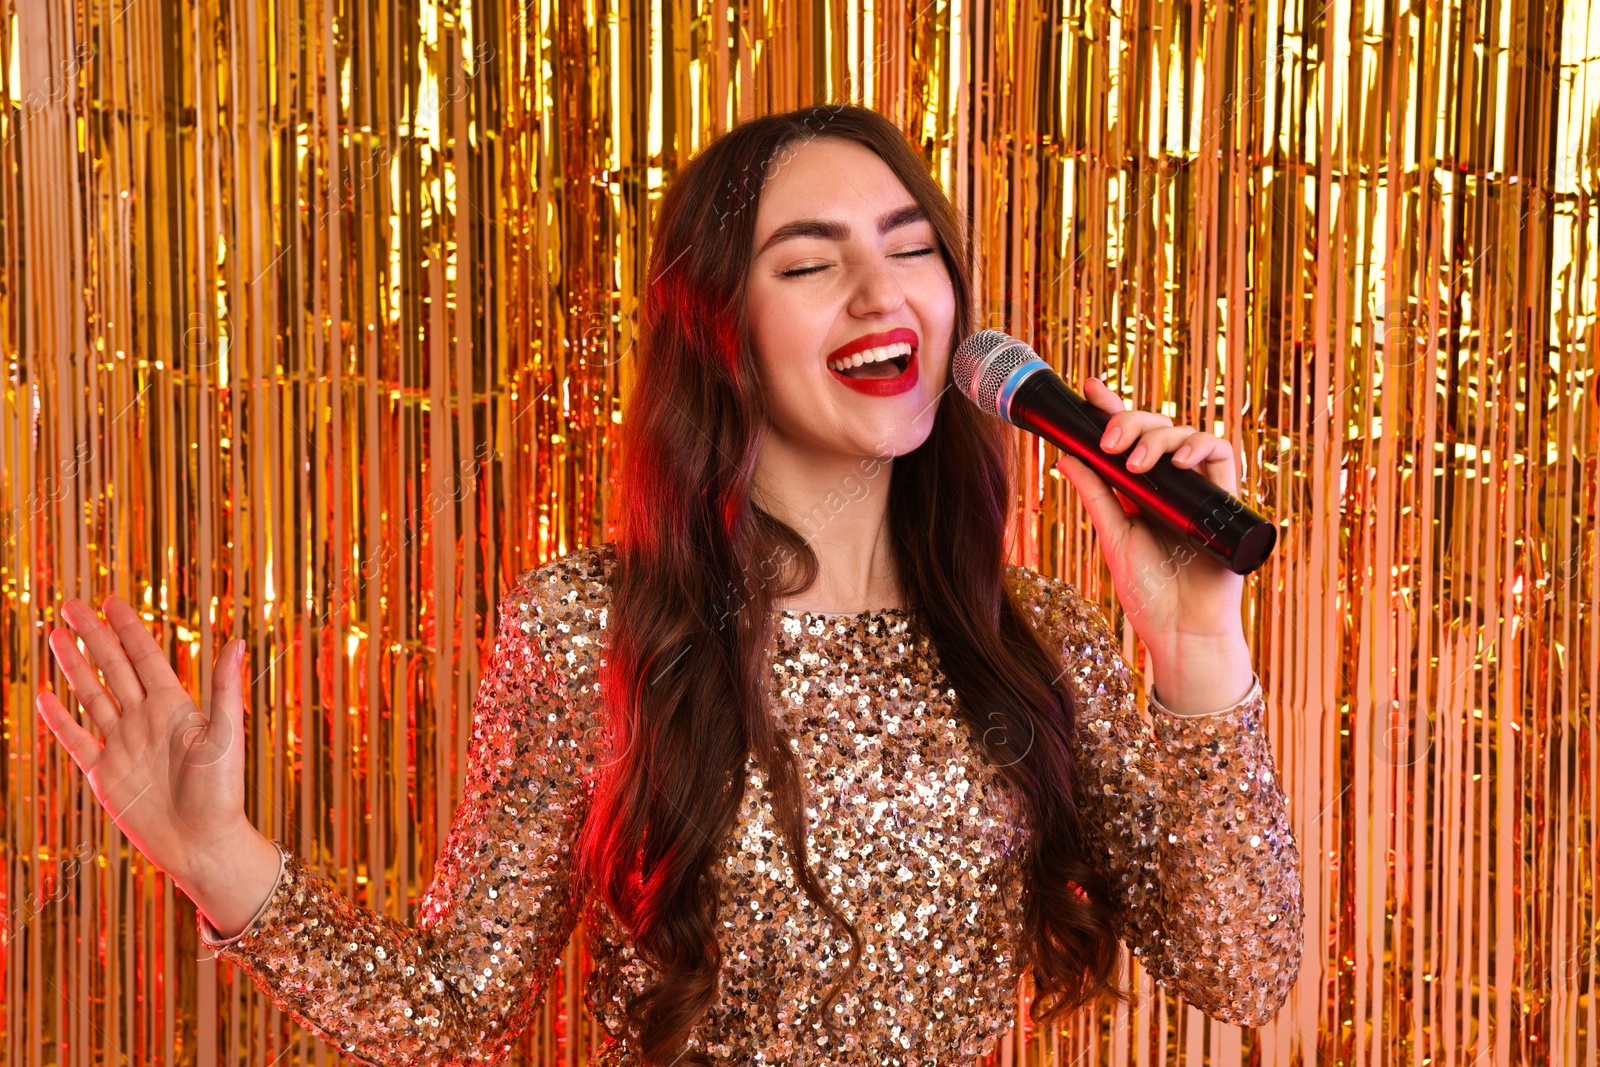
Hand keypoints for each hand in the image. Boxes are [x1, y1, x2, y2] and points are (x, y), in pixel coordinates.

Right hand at [35, 596, 254, 889]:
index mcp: (175, 706)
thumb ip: (225, 689)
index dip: (128, 629)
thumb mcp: (226, 735)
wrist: (202, 843)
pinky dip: (59, 718)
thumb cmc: (222, 791)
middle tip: (72, 605)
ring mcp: (123, 744)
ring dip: (74, 665)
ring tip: (56, 635)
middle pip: (113, 668)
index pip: (145, 657)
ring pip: (91, 695)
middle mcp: (145, 720)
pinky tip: (45, 695)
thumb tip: (237, 642)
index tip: (112, 600)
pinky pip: (76, 739)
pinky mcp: (104, 773)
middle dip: (94, 636)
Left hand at [1054, 377, 1245, 662]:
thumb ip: (1095, 493)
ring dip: (1157, 437)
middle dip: (1129, 422)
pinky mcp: (1224, 498)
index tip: (1089, 387)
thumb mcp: (1112, 536)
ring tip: (1135, 463)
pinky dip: (1199, 446)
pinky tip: (1179, 460)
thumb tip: (1065, 454)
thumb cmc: (1148, 590)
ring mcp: (1196, 489)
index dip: (1111, 409)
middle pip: (1153, 429)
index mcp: (1138, 489)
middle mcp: (1168, 484)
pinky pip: (1221, 453)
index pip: (1126, 439)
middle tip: (1109, 441)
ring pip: (1183, 434)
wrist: (1181, 628)